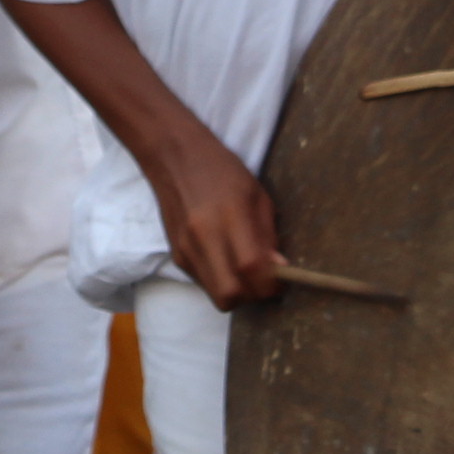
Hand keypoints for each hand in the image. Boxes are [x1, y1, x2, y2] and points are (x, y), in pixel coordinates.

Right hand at [148, 122, 284, 308]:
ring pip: (216, 296)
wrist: (173, 157)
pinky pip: (204, 283)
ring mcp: (186, 249)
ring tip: (244, 270)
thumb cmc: (222, 170)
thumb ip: (268, 234)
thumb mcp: (256, 195)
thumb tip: (280, 268)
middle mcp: (203, 237)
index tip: (281, 280)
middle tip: (262, 281)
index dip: (270, 283)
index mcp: (229, 216)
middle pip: (230, 294)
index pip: (251, 268)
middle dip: (252, 296)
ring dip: (237, 291)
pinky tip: (224, 258)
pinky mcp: (176, 255)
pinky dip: (220, 280)